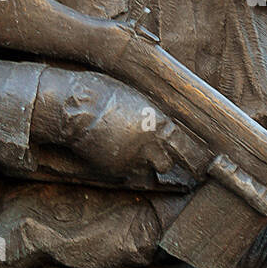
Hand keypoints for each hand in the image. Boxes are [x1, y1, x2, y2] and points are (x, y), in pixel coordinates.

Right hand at [31, 68, 177, 180]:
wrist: (76, 110)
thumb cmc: (104, 95)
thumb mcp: (138, 101)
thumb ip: (153, 117)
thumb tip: (162, 126)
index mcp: (158, 123)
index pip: (183, 146)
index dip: (187, 152)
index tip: (191, 157)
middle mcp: (148, 145)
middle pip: (167, 165)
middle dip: (163, 161)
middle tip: (158, 156)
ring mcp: (131, 159)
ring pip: (145, 170)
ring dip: (141, 163)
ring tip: (129, 150)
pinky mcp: (114, 169)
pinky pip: (125, 172)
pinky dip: (122, 164)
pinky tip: (112, 151)